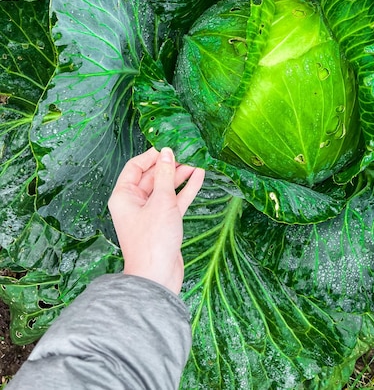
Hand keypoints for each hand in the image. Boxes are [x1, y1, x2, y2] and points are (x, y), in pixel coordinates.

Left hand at [108, 146, 204, 294]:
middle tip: (188, 152)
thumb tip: (167, 153)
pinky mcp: (164, 222)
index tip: (169, 146)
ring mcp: (150, 213)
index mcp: (124, 196)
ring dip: (180, 176)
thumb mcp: (161, 202)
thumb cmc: (153, 240)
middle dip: (170, 165)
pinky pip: (175, 200)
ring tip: (197, 162)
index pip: (135, 167)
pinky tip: (199, 176)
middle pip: (152, 176)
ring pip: (166, 188)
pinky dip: (186, 189)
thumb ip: (166, 175)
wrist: (157, 277)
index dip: (152, 156)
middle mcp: (135, 203)